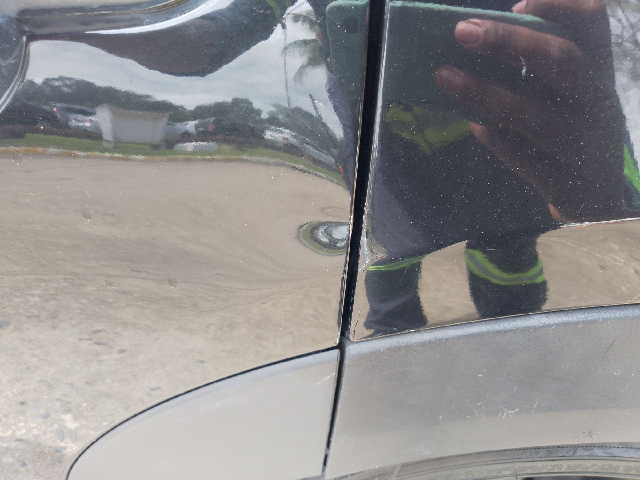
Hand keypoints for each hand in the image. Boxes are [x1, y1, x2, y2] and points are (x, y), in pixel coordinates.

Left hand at [435, 0, 626, 221]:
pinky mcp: (558, 173)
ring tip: (444, 76)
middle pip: (560, 60)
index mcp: (598, 67)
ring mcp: (579, 140)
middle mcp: (594, 99)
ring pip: (530, 112)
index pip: (592, 21)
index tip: (518, 5)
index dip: (559, 5)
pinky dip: (487, 131)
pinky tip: (463, 115)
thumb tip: (474, 43)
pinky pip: (514, 149)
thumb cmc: (568, 124)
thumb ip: (534, 68)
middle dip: (509, 42)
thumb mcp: (568, 91)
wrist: (592, 192)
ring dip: (482, 92)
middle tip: (463, 31)